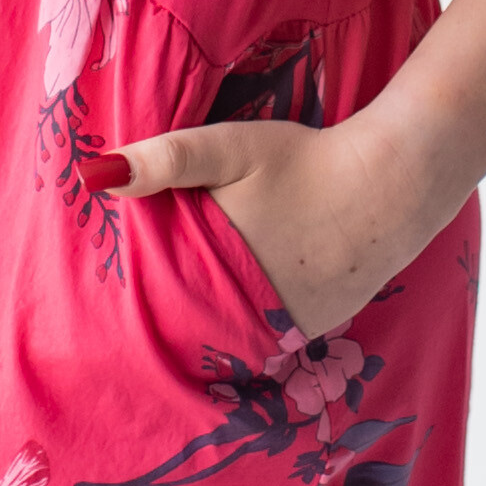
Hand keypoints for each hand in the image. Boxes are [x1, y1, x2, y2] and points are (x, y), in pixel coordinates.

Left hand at [101, 102, 455, 343]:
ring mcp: (287, 332)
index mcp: (214, 284)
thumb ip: (164, 161)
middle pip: (192, 332)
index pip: (155, 317)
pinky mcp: (315, 328)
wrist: (392, 185)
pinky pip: (269, 334)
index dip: (134, 310)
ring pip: (231, 338)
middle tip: (150, 300)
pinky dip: (252, 319)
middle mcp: (250, 322)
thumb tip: (94, 175)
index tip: (111, 307)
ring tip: (193, 300)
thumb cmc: (303, 162)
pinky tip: (245, 293)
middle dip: (169, 318)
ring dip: (211, 323)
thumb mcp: (227, 148)